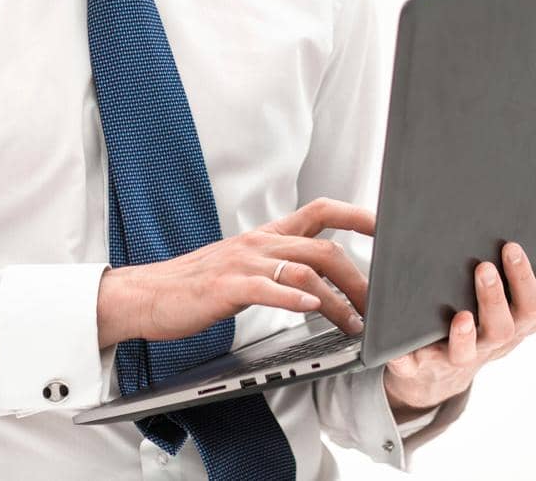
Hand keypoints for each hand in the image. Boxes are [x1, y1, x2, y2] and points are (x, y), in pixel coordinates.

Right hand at [96, 197, 374, 347]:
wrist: (148, 294)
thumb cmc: (197, 284)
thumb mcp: (244, 264)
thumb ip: (279, 263)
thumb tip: (320, 279)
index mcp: (266, 236)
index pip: (320, 211)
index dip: (356, 214)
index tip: (387, 226)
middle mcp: (260, 243)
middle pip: (323, 249)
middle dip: (359, 278)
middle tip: (378, 305)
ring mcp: (243, 263)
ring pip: (304, 271)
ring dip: (337, 300)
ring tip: (353, 324)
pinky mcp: (226, 287)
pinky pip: (267, 288)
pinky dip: (294, 299)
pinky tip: (312, 310)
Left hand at [382, 241, 535, 415]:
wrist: (437, 379)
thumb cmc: (485, 335)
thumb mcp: (520, 320)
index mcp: (511, 328)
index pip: (529, 309)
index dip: (523, 280)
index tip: (512, 247)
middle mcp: (487, 345)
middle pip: (499, 329)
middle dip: (493, 299)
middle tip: (484, 267)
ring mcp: (452, 358)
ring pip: (463, 351)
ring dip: (463, 335)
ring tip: (460, 315)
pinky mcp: (418, 368)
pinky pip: (410, 366)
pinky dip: (403, 359)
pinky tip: (397, 349)